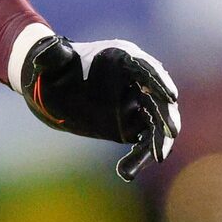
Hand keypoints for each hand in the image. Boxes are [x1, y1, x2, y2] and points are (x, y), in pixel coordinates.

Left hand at [19, 33, 180, 177]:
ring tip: (144, 164)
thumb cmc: (54, 68)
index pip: (147, 68)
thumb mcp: (50, 60)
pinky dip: (141, 156)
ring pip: (156, 124)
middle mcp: (136, 81)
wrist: (53, 88)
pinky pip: (145, 140)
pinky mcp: (132, 124)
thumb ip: (52, 55)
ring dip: (155, 144)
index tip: (172, 97)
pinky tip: (126, 172)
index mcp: (123, 58)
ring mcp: (137, 103)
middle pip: (158, 99)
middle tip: (171, 134)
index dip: (160, 82)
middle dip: (166, 117)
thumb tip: (51, 50)